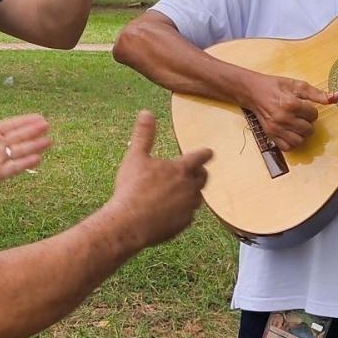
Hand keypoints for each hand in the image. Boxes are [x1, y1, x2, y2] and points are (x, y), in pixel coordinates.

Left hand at [0, 89, 50, 199]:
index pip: (10, 125)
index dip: (24, 121)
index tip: (38, 116)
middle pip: (18, 137)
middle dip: (33, 131)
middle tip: (47, 125)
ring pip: (19, 151)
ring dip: (33, 146)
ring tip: (48, 141)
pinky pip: (13, 167)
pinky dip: (25, 163)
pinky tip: (37, 158)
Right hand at [108, 110, 210, 246]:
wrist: (129, 222)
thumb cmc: (132, 188)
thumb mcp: (136, 157)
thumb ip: (144, 135)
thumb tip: (146, 113)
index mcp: (181, 169)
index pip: (200, 157)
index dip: (205, 153)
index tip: (209, 152)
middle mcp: (190, 188)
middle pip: (203, 177)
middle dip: (200, 173)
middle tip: (196, 171)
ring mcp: (188, 207)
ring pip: (197, 197)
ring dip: (192, 192)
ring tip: (182, 191)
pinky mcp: (183, 224)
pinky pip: (188, 215)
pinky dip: (182, 211)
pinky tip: (170, 211)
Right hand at [242, 73, 337, 150]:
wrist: (253, 91)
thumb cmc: (275, 86)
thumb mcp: (297, 85)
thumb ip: (317, 93)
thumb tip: (336, 97)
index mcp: (291, 104)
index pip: (313, 115)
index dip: (312, 111)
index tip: (305, 107)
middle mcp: (283, 118)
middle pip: (308, 130)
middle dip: (308, 123)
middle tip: (301, 116)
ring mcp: (276, 128)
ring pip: (299, 141)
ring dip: (301, 134)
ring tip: (297, 126)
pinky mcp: (270, 134)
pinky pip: (287, 147)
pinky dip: (291, 142)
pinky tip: (290, 133)